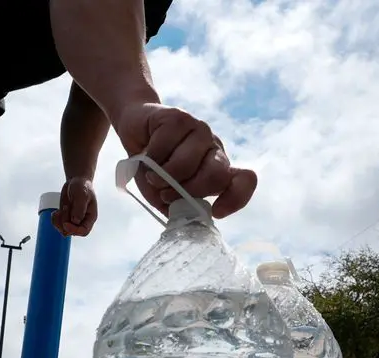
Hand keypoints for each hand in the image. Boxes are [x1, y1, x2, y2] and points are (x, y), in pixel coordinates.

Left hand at [52, 176, 97, 236]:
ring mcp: (72, 220)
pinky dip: (54, 220)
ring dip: (58, 221)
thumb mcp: (82, 194)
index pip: (83, 231)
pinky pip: (58, 225)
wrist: (76, 181)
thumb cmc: (82, 186)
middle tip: (65, 207)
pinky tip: (56, 212)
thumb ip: (80, 208)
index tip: (65, 223)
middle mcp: (82, 221)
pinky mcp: (65, 217)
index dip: (74, 230)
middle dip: (65, 222)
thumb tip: (75, 221)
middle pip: (71, 232)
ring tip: (61, 209)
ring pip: (63, 230)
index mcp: (90, 217)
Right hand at [112, 103, 257, 218]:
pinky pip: (164, 147)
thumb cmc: (152, 166)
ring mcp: (199, 130)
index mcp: (217, 167)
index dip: (236, 198)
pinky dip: (150, 157)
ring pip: (186, 163)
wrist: (134, 132)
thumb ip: (178, 206)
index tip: (216, 211)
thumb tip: (186, 218)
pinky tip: (145, 153)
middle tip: (166, 194)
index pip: (245, 179)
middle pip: (216, 175)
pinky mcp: (179, 118)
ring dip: (162, 176)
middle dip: (188, 190)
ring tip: (152, 175)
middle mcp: (213, 148)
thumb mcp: (164, 194)